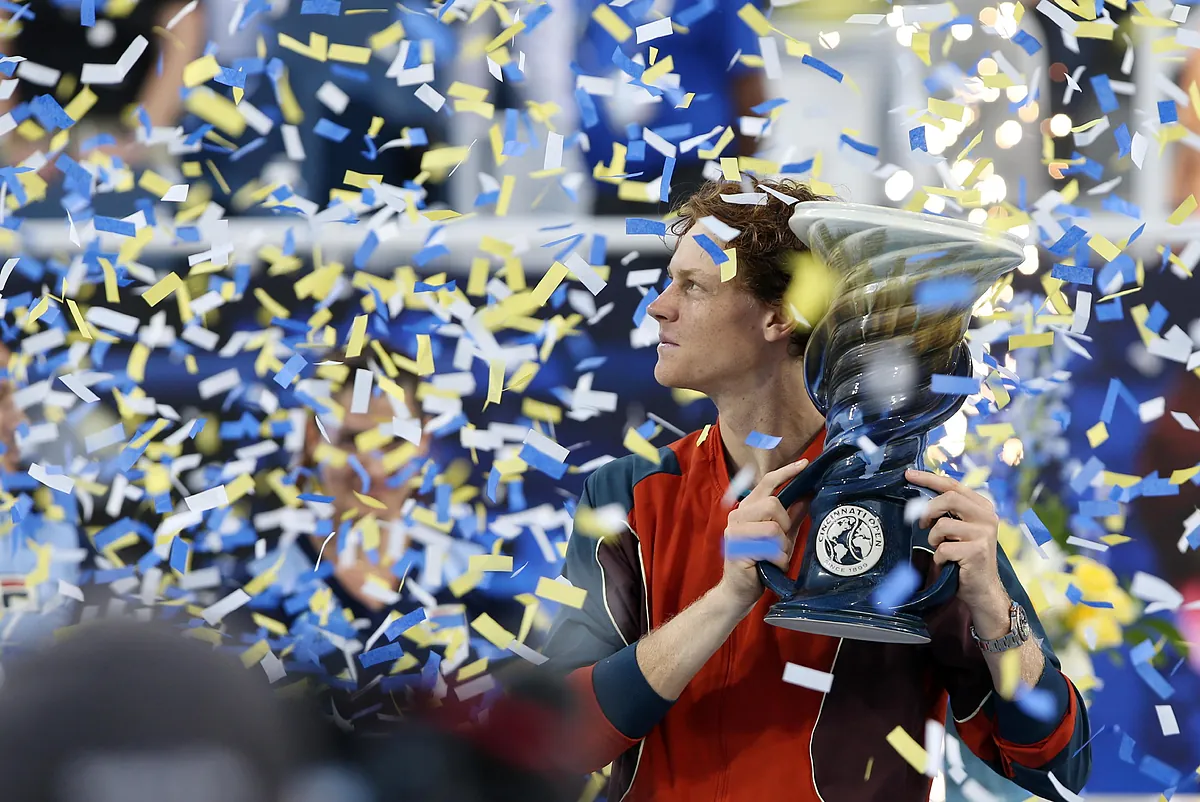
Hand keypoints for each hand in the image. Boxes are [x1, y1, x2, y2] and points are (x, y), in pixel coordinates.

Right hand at [717, 459, 809, 617]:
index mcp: (748, 508)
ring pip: (773, 526)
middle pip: (773, 503)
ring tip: (777, 556)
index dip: (786, 472)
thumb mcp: (782, 536)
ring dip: (782, 545)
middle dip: (785, 524)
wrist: (741, 590)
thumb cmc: (761, 562)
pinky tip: (772, 565)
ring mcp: (734, 531)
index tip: (804, 464)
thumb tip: (808, 493)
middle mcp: (738, 514)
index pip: (767, 482)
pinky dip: (778, 559)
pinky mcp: (736, 548)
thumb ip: (793, 515)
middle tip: (782, 541)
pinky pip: (769, 547)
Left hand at [907, 469, 1009, 629]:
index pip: (953, 484)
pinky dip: (939, 558)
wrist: (982, 590)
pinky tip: (947, 563)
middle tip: (921, 524)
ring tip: (939, 548)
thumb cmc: (965, 558)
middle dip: (928, 509)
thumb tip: (918, 497)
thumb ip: (948, 512)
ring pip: (943, 525)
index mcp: (982, 507)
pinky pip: (944, 549)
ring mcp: (984, 534)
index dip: (929, 478)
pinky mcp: (978, 551)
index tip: (909, 474)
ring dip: (933, 538)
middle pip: (949, 498)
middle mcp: (987, 517)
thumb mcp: (959, 529)